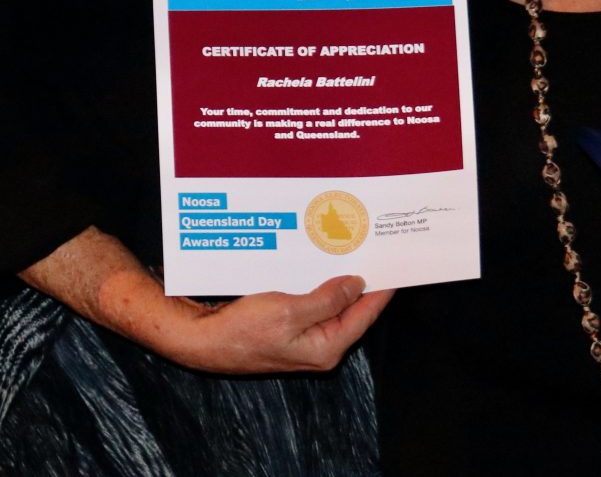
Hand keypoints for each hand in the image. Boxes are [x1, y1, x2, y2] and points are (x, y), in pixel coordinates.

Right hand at [165, 275, 393, 373]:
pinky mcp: (289, 331)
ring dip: (340, 282)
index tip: (398, 266)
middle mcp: (319, 348)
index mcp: (326, 348)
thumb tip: (357, 285)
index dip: (383, 289)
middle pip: (352, 311)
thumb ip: (328, 299)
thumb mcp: (290, 311)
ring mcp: (304, 340)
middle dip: (364, 283)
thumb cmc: (242, 331)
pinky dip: (320, 287)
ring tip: (354, 253)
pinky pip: (313, 306)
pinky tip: (321, 267)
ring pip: (332, 307)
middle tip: (377, 252)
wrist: (202, 340)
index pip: (365, 315)